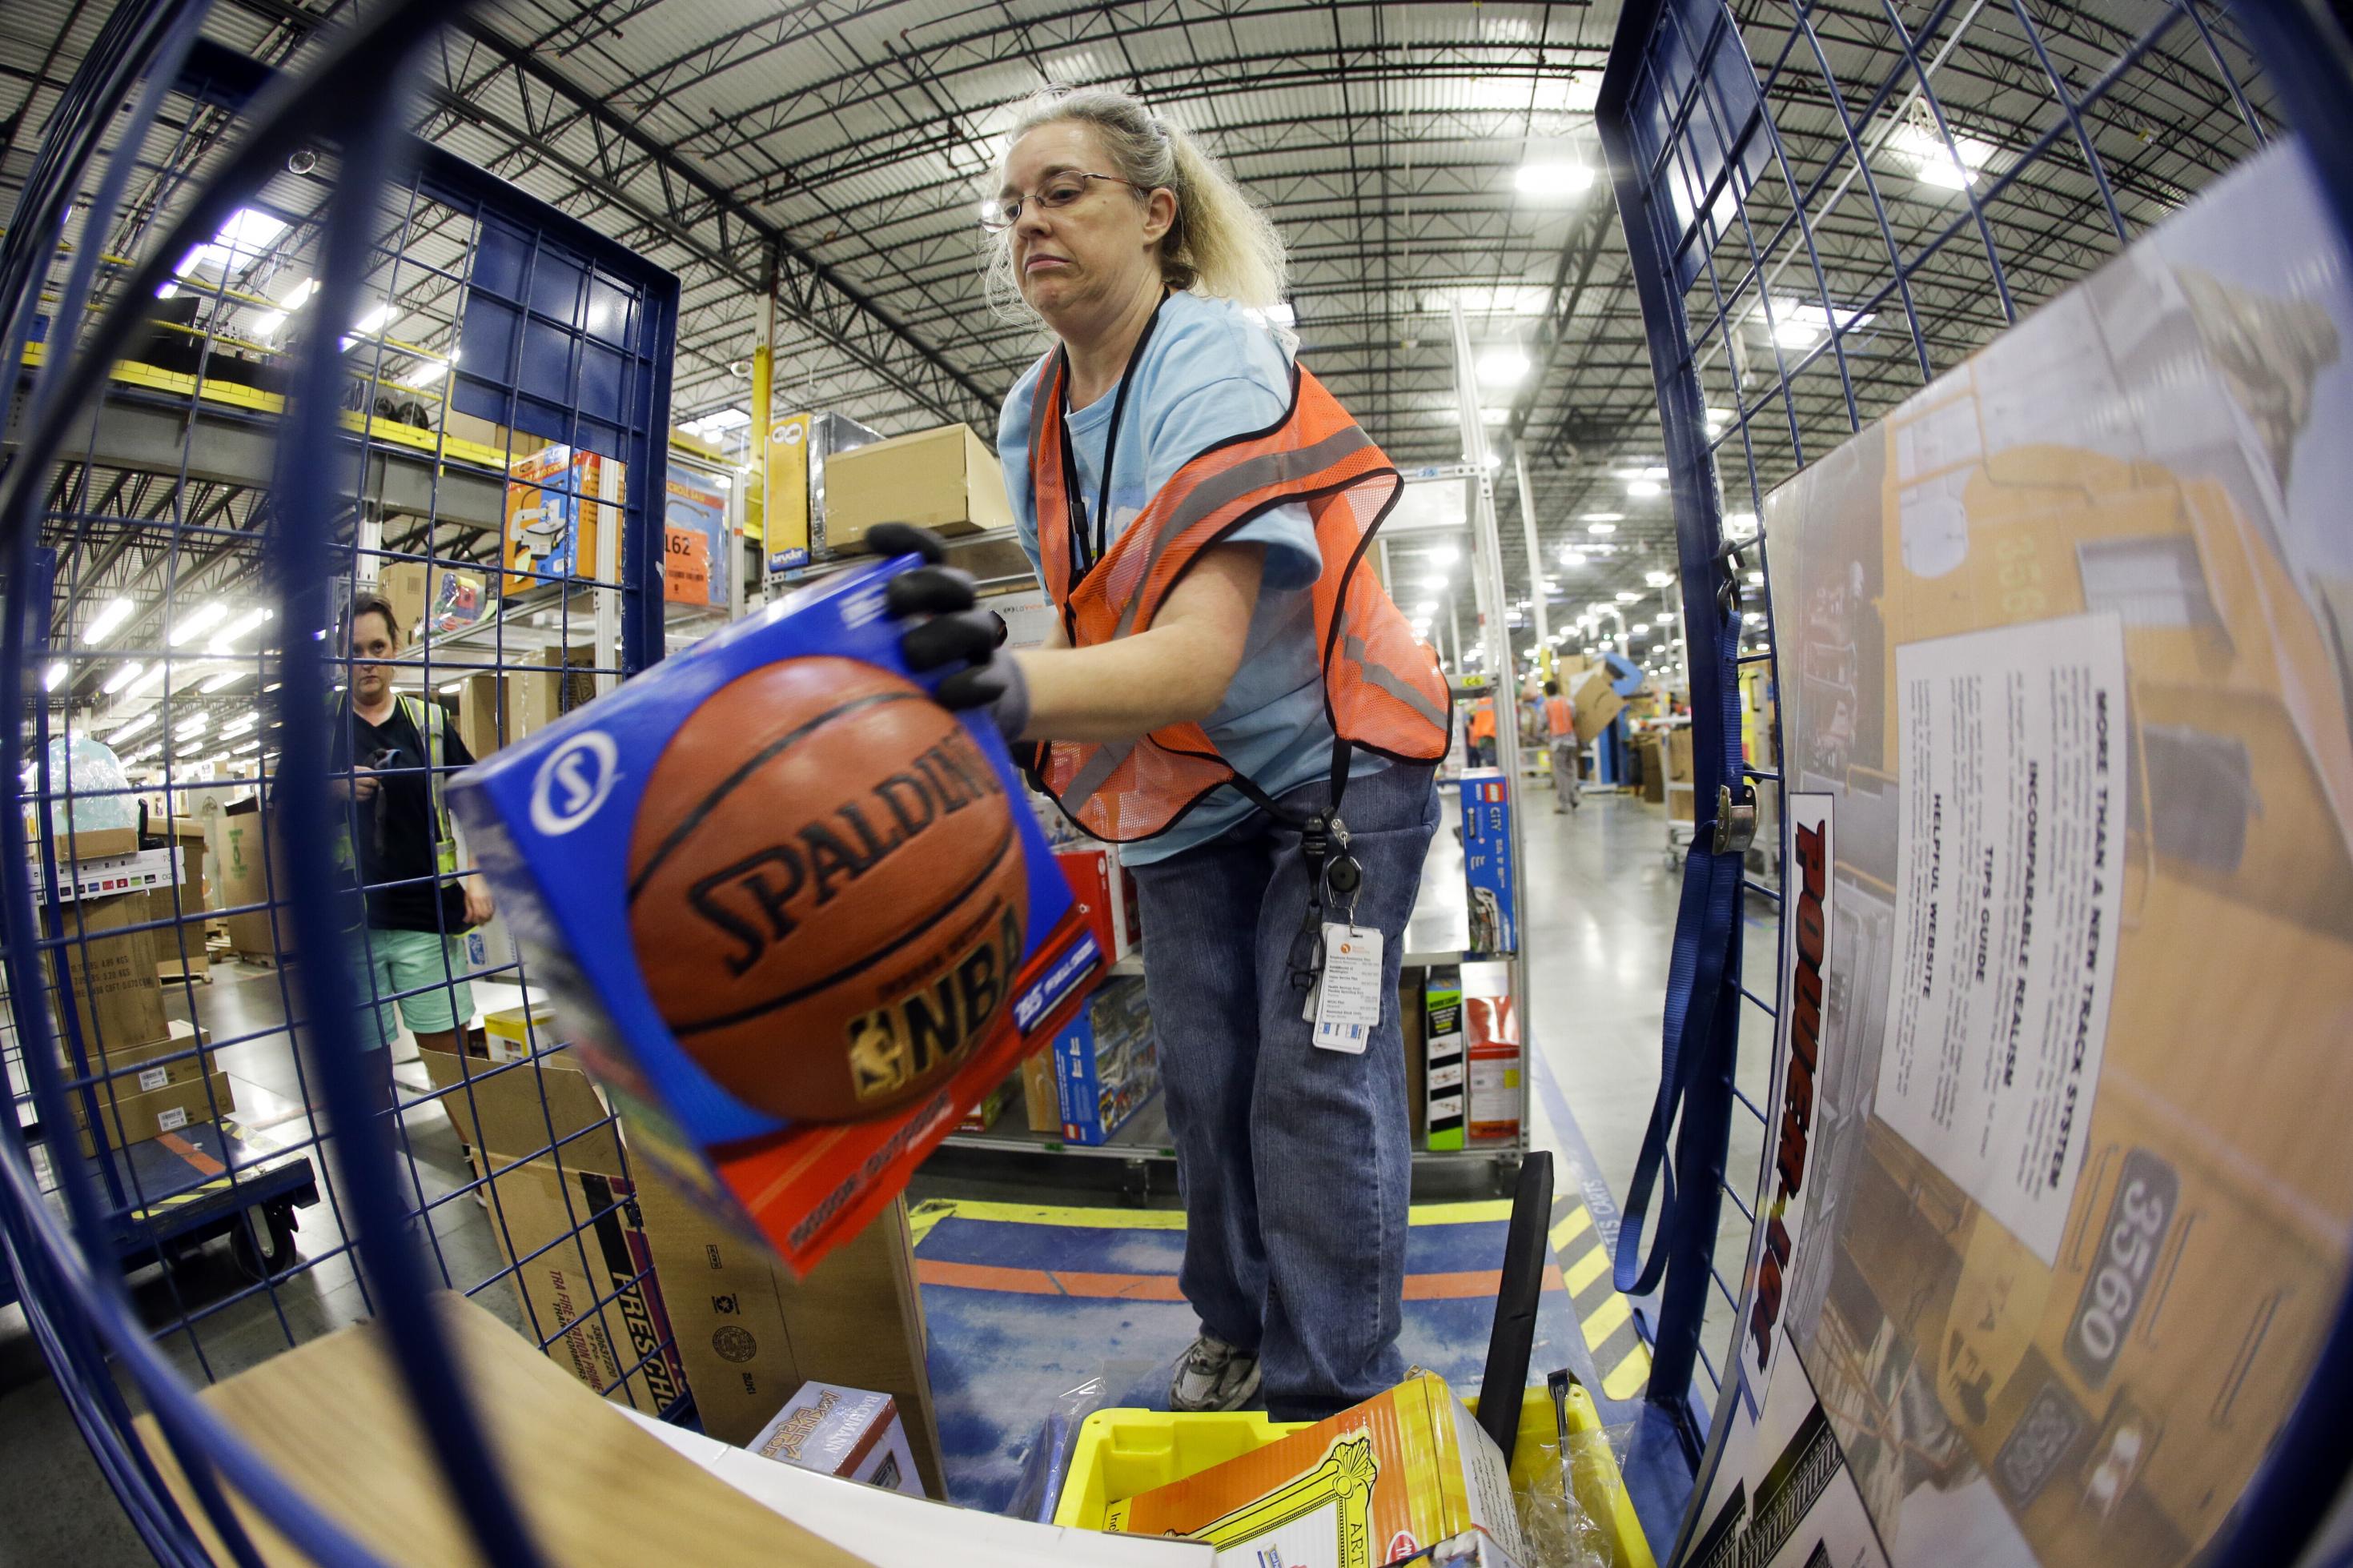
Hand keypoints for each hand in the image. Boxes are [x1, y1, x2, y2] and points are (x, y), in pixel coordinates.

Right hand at [332, 768, 380, 801]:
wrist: (335, 786)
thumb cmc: (349, 776)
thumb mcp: (356, 770)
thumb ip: (369, 771)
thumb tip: (381, 776)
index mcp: (354, 771)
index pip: (369, 772)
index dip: (376, 776)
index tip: (380, 778)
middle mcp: (353, 780)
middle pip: (371, 782)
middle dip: (375, 783)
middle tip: (374, 784)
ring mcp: (352, 789)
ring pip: (369, 791)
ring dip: (371, 790)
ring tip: (367, 788)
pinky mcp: (351, 797)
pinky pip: (365, 797)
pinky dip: (367, 796)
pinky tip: (364, 793)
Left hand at [462, 878, 493, 928]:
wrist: (477, 879)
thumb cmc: (470, 889)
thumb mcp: (467, 900)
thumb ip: (468, 911)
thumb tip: (467, 920)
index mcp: (475, 900)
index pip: (477, 914)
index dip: (477, 920)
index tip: (475, 923)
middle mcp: (483, 900)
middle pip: (485, 914)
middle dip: (483, 921)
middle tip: (481, 924)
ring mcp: (489, 898)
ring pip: (490, 912)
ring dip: (488, 918)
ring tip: (485, 920)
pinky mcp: (492, 897)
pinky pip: (494, 908)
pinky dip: (492, 913)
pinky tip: (489, 914)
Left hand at [869, 522, 1030, 743]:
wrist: (969, 703)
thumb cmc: (913, 665)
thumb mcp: (883, 641)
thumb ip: (851, 629)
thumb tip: (782, 630)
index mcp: (933, 594)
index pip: (928, 553)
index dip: (905, 539)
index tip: (872, 538)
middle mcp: (960, 611)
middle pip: (957, 583)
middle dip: (926, 585)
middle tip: (894, 596)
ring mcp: (980, 647)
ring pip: (976, 627)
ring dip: (945, 634)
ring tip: (911, 653)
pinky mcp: (992, 683)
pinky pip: (987, 679)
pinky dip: (967, 684)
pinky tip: (943, 693)